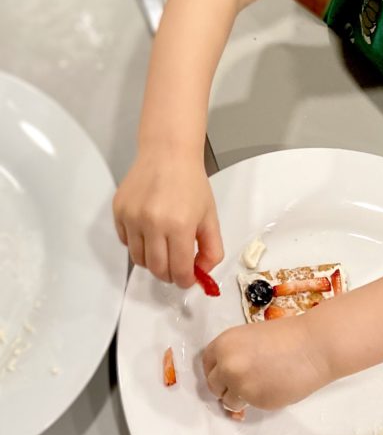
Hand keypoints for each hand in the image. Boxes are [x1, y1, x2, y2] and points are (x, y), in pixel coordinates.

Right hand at [112, 148, 222, 286]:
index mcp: (180, 225)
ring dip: (152, 261)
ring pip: (138, 259)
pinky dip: (137, 244)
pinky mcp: (119, 211)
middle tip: (176, 267)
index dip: (185, 280)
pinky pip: (126, 242)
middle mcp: (153, 224)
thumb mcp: (210, 215)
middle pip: (156, 269)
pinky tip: (149, 230)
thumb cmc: (191, 183)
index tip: (188, 279)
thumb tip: (202, 272)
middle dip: (168, 274)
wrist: (168, 153)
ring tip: (163, 246)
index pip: (179, 269)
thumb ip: (211, 248)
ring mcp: (132, 218)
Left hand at [202, 315, 333, 411]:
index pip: (206, 363)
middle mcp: (227, 364)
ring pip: (228, 401)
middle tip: (246, 380)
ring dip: (240, 397)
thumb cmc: (289, 336)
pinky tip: (273, 386)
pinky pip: (248, 406)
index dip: (216, 369)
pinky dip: (257, 400)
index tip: (225, 373)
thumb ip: (236, 353)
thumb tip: (226, 374)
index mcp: (225, 343)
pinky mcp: (255, 401)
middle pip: (213, 385)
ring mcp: (239, 385)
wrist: (314, 345)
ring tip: (262, 383)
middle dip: (227, 385)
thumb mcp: (253, 337)